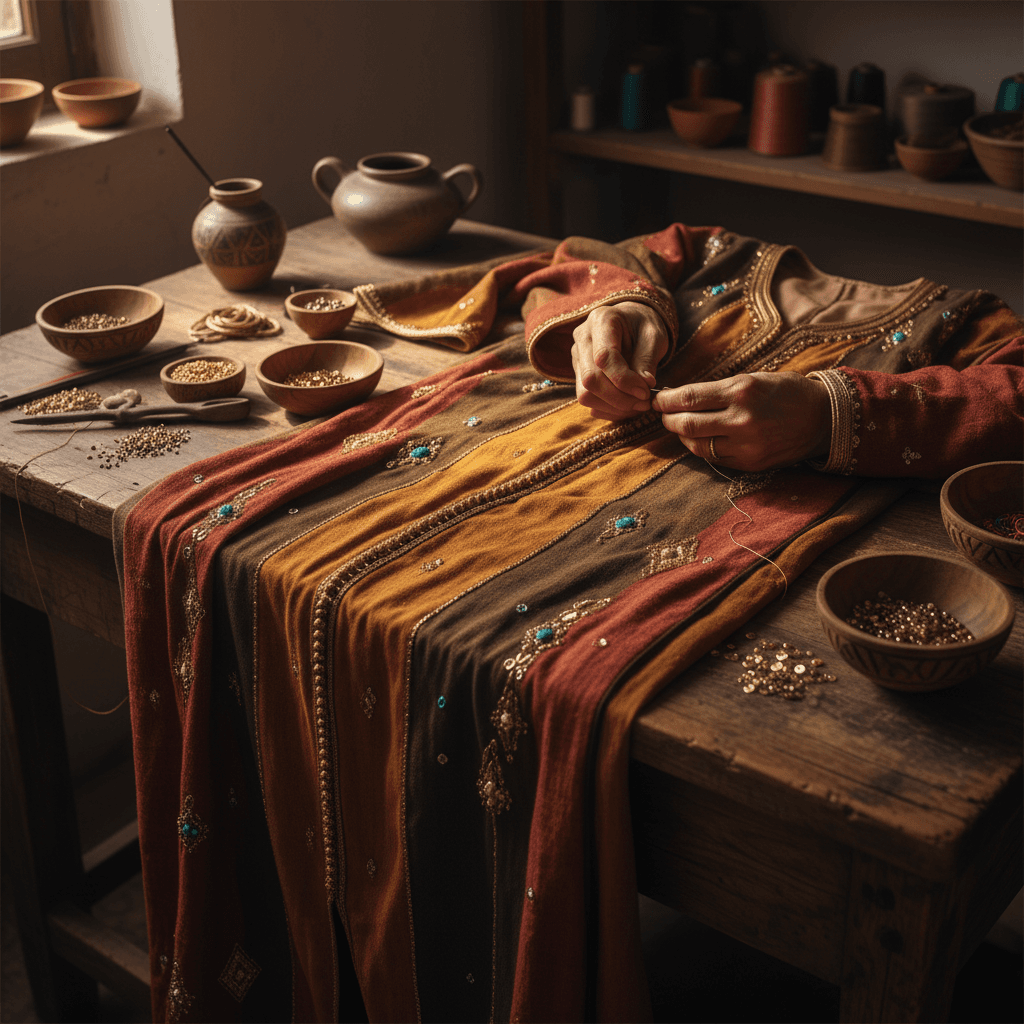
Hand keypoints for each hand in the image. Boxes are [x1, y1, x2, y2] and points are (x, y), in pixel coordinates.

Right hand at [570, 302, 668, 418]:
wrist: (632, 321)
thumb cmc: (644, 326)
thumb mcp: (654, 336)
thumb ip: (647, 359)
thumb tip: (644, 386)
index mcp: (601, 320)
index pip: (604, 357)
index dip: (624, 380)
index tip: (645, 392)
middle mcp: (582, 338)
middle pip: (590, 379)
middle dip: (619, 398)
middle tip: (644, 402)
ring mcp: (577, 357)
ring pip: (585, 394)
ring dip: (613, 407)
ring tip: (637, 405)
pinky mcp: (578, 373)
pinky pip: (588, 399)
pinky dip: (608, 408)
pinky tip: (626, 405)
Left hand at [652, 372, 831, 470]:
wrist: (824, 418)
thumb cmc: (786, 393)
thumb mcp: (754, 379)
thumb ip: (718, 391)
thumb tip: (681, 398)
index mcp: (742, 391)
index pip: (689, 398)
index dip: (666, 401)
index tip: (658, 399)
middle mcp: (742, 419)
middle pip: (686, 425)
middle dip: (668, 420)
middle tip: (663, 415)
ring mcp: (746, 445)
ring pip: (697, 445)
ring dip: (682, 437)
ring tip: (679, 427)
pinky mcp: (750, 463)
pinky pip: (714, 458)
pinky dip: (702, 448)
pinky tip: (701, 439)